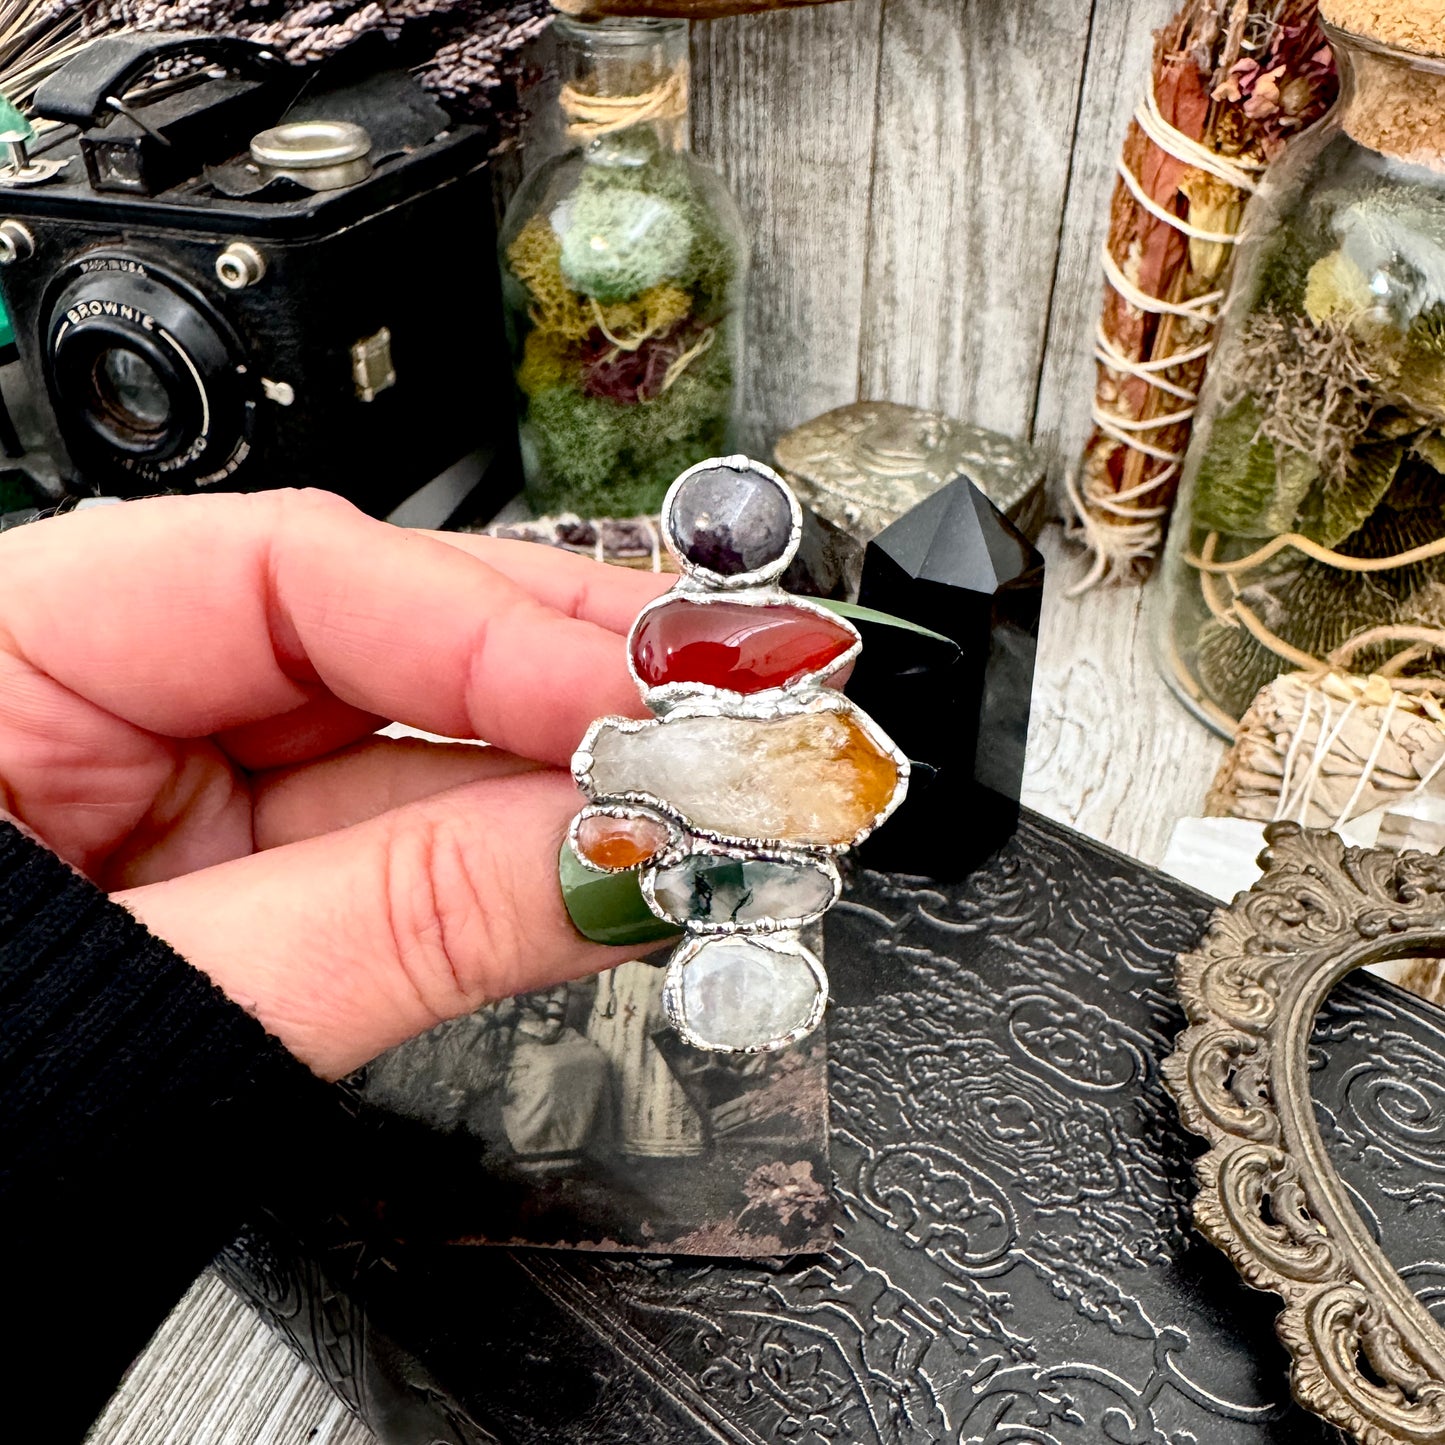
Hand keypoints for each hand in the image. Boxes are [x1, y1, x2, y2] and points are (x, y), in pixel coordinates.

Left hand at [0, 489, 672, 1076]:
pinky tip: (626, 844)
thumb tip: (613, 856)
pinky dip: (526, 850)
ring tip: (712, 778)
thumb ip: (389, 925)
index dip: (485, 624)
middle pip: (379, 635)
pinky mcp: (247, 882)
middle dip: (565, 676)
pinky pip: (410, 840)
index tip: (635, 696)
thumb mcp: (143, 1007)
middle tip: (726, 701)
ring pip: (415, 745)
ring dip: (574, 773)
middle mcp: (100, 707)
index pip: (285, 571)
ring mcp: (182, 799)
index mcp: (4, 656)